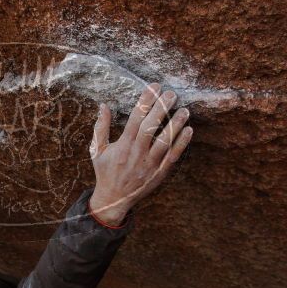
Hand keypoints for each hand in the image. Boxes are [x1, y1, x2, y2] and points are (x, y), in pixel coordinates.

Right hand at [88, 83, 192, 224]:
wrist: (113, 199)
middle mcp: (137, 153)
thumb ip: (100, 127)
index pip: (135, 118)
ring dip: (175, 125)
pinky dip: (181, 143)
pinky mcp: (159, 172)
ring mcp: (150, 163)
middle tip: (172, 94)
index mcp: (123, 145)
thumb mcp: (97, 150)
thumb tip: (103, 106)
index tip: (154, 87)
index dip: (145, 101)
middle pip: (151, 127)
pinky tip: (189, 130)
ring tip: (185, 110)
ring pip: (164, 141)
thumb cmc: (105, 172)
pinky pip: (173, 156)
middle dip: (161, 109)